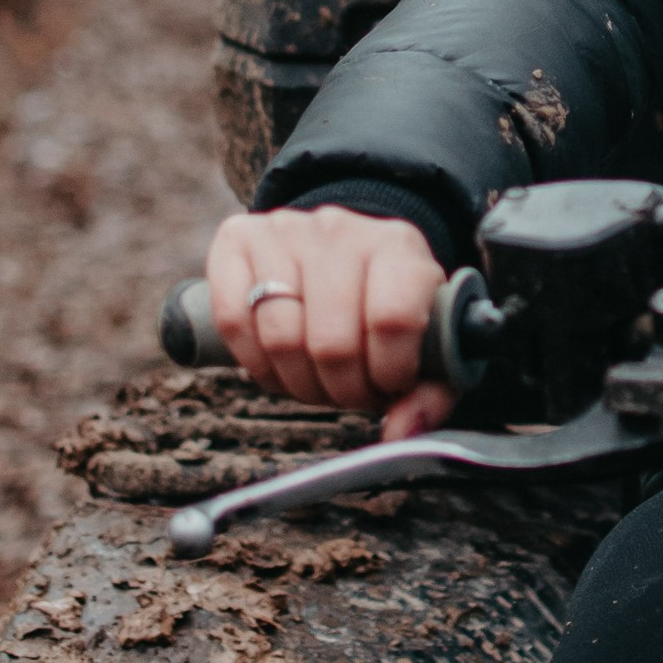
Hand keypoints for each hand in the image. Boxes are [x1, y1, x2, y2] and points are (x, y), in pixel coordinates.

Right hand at [204, 208, 451, 439]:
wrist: (346, 251)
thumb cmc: (390, 303)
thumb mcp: (428, 339)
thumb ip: (430, 392)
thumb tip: (400, 433)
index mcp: (399, 247)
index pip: (393, 318)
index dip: (388, 372)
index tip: (389, 386)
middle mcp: (340, 230)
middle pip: (331, 342)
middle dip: (342, 391)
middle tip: (352, 392)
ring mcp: (285, 229)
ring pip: (280, 337)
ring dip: (299, 384)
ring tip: (319, 380)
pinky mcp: (237, 237)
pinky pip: (232, 320)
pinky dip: (254, 362)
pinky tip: (279, 363)